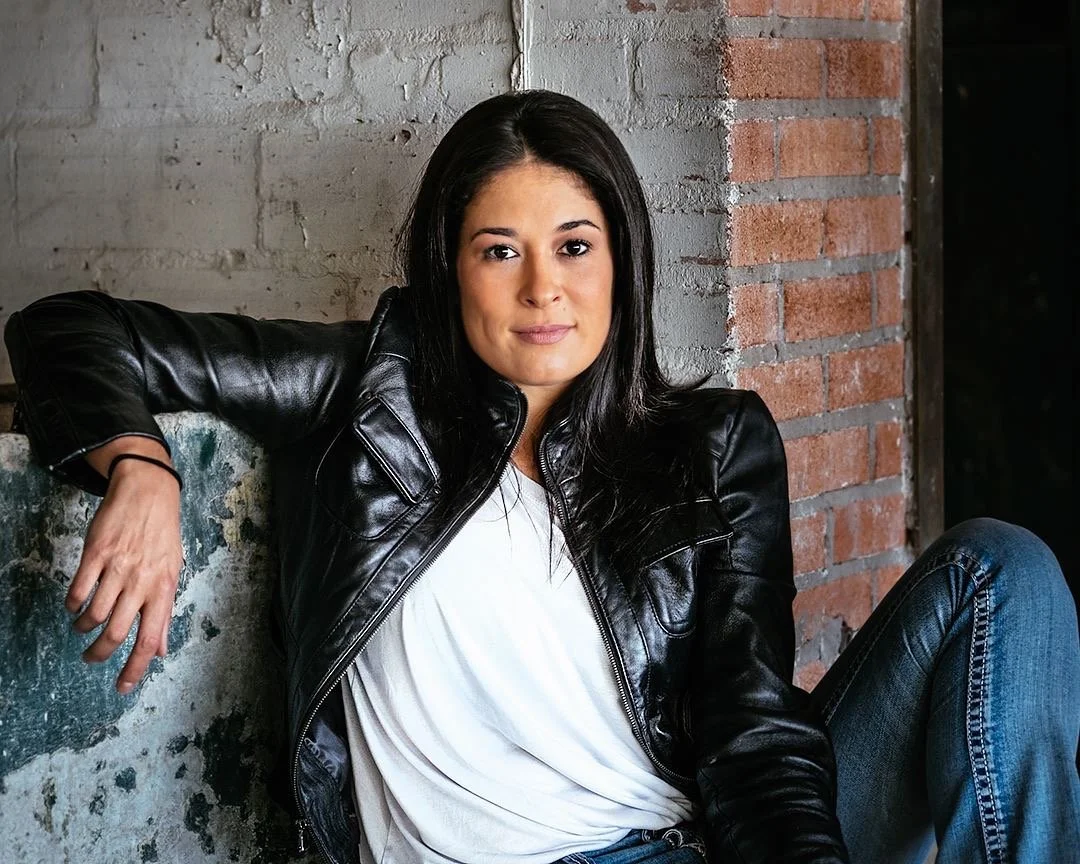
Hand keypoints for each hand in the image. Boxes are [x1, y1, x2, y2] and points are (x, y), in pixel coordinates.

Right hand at [70, 439, 183, 693]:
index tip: (122, 688)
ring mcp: (117, 567)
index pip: (150, 638)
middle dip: (100, 654)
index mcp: (163, 588)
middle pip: (116, 633)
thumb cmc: (162, 534)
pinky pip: (79, 589)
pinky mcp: (96, 553)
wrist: (148, 492)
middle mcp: (141, 581)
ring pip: (94, 614)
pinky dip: (72, 605)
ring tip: (81, 628)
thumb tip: (162, 649)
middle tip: (91, 659)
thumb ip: (164, 611)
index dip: (135, 668)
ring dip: (83, 629)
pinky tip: (74, 606)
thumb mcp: (173, 572)